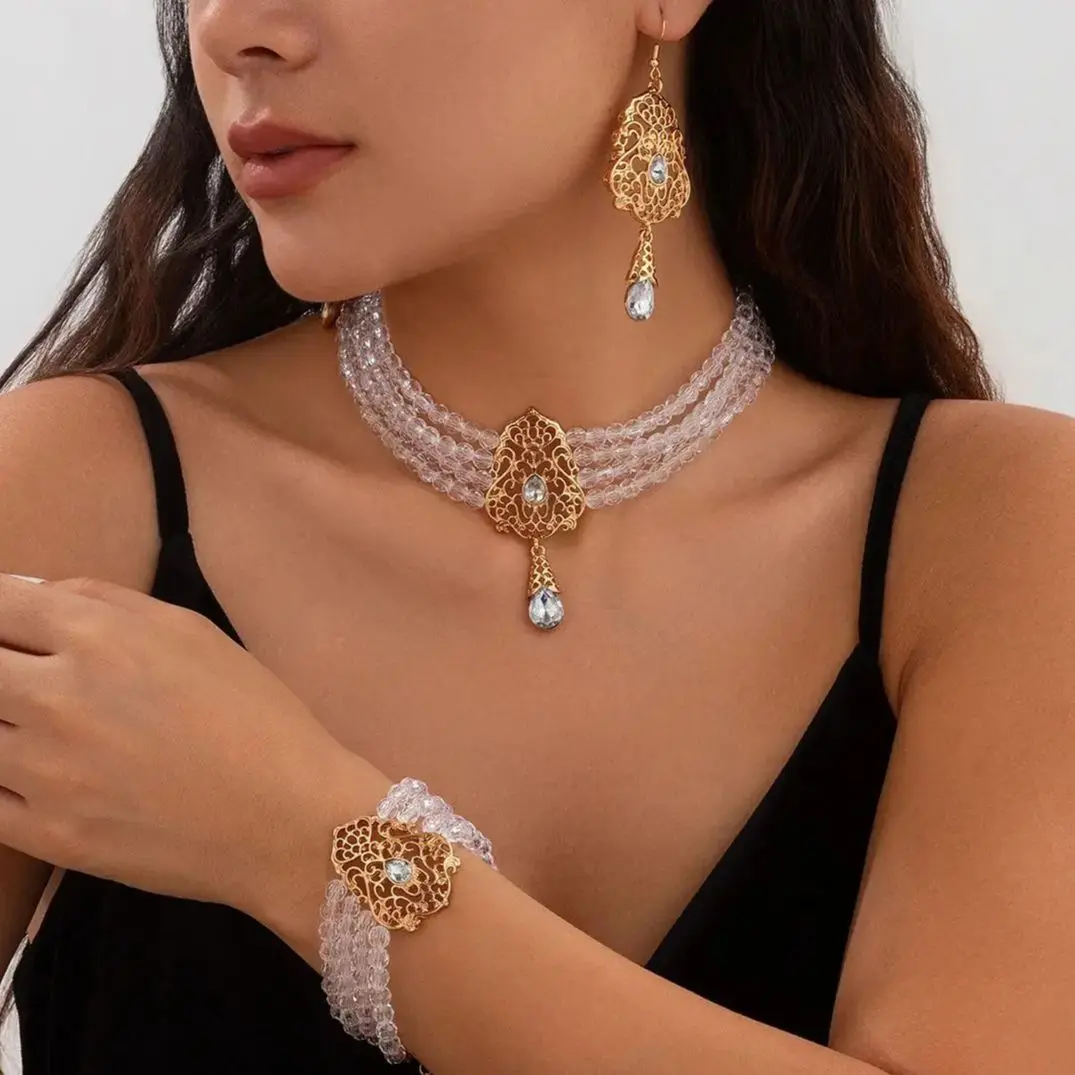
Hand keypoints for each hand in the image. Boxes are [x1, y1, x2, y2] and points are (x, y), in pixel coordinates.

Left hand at [0, 573, 387, 916]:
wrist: (288, 818)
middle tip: (29, 680)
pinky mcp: (45, 835)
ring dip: (4, 723)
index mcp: (98, 638)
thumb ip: (108, 601)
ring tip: (47, 730)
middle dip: (0, 665)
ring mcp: (43, 772)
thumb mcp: (194, 633)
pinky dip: (1, 779)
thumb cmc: (255, 715)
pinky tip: (38, 774)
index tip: (11, 629)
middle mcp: (56, 698)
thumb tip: (35, 595)